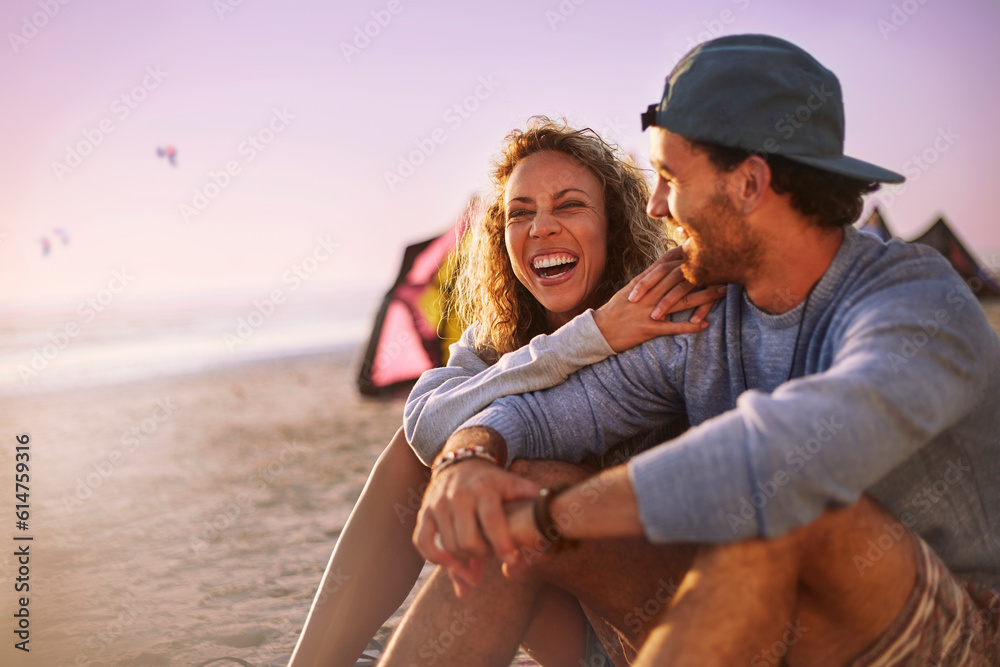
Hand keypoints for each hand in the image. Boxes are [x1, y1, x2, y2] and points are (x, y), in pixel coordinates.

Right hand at [414, 440, 538, 595]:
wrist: (463, 462)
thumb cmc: (494, 483)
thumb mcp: (515, 487)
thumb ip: (529, 509)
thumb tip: (543, 535)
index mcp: (485, 489)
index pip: (492, 520)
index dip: (502, 543)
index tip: (511, 560)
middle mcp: (459, 496)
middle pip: (468, 540)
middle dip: (482, 555)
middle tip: (491, 555)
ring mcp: (439, 504)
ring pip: (449, 546)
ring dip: (464, 561)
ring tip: (477, 560)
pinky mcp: (425, 512)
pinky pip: (423, 543)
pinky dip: (436, 559)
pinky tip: (451, 565)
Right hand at [593, 247, 726, 352]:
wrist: (598, 331)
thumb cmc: (616, 310)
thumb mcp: (630, 289)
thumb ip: (648, 278)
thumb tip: (665, 265)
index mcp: (643, 283)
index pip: (667, 264)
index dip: (687, 254)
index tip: (705, 246)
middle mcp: (647, 294)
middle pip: (679, 279)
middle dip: (703, 272)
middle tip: (725, 267)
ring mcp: (648, 311)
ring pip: (681, 300)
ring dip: (704, 296)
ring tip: (723, 292)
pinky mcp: (648, 329)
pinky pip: (673, 328)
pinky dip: (690, 326)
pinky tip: (704, 325)